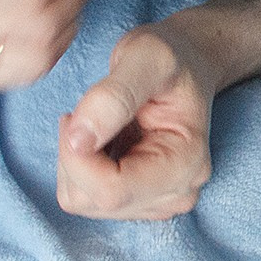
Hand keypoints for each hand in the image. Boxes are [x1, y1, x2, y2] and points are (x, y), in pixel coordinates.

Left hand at [56, 20, 217, 220]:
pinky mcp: (141, 201)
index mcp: (186, 164)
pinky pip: (85, 197)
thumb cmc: (171, 58)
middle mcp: (178, 193)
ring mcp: (161, 203)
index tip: (73, 113)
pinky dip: (81, 166)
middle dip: (75, 155)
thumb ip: (113, 97)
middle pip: (94, 200)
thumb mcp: (145, 58)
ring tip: (97, 123)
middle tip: (87, 112)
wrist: (187, 64)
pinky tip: (102, 139)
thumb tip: (78, 141)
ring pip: (84, 201)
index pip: (111, 190)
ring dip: (76, 160)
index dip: (76, 157)